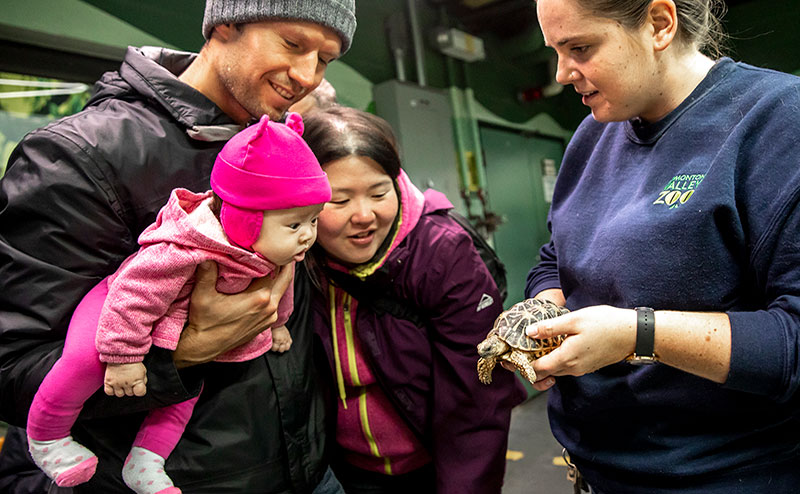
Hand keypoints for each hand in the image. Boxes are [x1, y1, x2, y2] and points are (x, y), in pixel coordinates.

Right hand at [104, 362, 147, 396]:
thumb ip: (143, 380)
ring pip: (119, 394)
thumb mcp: (143, 370)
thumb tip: (141, 387)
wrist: (121, 354)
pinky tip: (114, 385)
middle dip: (130, 388)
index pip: (140, 393)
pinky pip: (109, 392)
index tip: (138, 387)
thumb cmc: (133, 362)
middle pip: (129, 394)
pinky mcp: (108, 382)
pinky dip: (111, 390)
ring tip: (122, 382)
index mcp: (137, 381)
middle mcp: (127, 384)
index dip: (140, 390)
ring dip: (121, 390)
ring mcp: (117, 384)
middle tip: (129, 381)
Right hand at [173, 261, 292, 367]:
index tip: (271, 244)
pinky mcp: (266, 324)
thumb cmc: (205, 322)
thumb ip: (207, 272)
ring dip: (279, 278)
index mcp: (260, 298)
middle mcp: (270, 307)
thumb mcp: (203, 295)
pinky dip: (274, 291)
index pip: (273, 270)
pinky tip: (267, 284)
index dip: (271, 256)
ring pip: (281, 292)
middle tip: (283, 250)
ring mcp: (270, 317)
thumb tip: (210, 253)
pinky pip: (276, 302)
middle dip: (285, 265)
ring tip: (275, 264)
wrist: (205, 347)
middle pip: (285, 280)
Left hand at [525, 305, 635, 389]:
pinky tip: (557, 344)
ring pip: (555, 370)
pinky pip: (567, 366)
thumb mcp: (574, 320)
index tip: (515, 352)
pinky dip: (557, 359)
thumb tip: (529, 333)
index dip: (523, 363)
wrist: (634, 334)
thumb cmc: (606, 324)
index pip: (537, 369)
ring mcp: (581, 369)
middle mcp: (573, 369)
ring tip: (539, 343)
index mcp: (566, 358)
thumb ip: (550, 328)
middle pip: (544, 372)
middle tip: (523, 347)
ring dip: (545, 361)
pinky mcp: (588, 366)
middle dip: (531, 363)